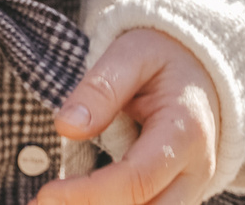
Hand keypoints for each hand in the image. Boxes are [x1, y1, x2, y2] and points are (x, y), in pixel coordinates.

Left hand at [38, 29, 221, 204]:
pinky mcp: (180, 195)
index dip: (88, 194)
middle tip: (42, 204)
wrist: (202, 66)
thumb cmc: (163, 55)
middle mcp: (196, 170)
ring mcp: (192, 187)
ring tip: (53, 204)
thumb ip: (100, 88)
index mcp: (185, 132)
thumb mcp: (131, 54)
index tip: (46, 194)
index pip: (135, 180)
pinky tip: (76, 202)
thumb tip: (66, 127)